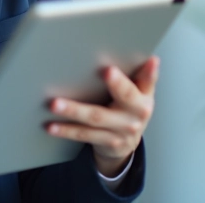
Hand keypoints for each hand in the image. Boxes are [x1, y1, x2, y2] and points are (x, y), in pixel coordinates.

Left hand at [44, 56, 158, 175]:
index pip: (141, 84)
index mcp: (143, 100)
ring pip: (96, 119)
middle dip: (110, 86)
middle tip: (100, 73)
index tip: (113, 68)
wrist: (127, 143)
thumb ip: (145, 77)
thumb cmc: (131, 110)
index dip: (130, 77)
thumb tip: (153, 60)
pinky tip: (52, 126)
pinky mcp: (106, 143)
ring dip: (74, 112)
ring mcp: (120, 132)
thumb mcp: (142, 94)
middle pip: (120, 99)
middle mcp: (134, 117)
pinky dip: (66, 130)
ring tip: (55, 104)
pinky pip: (84, 135)